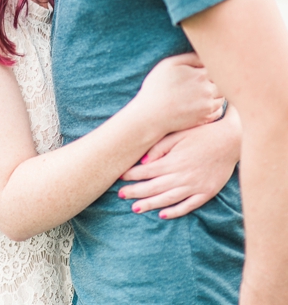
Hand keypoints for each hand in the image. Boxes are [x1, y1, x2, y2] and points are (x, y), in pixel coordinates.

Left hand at [118, 108, 240, 218]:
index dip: (131, 175)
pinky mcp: (207, 192)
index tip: (118, 177)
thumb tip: (143, 161)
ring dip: (150, 204)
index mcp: (173, 161)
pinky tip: (163, 215)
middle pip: (153, 187)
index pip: (146, 171)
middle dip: (135, 192)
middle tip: (120, 195)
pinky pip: (189, 206)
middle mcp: (182, 176)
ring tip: (135, 208)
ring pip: (168, 199)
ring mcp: (195, 186)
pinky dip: (175, 211)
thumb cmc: (202, 134)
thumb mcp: (178, 135)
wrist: (231, 141)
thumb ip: (159, 148)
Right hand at [135, 52, 223, 133]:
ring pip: (223, 96)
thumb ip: (190, 57)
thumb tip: (206, 55)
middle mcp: (209, 90)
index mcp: (201, 74)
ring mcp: (209, 105)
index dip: (212, 67)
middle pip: (222, 81)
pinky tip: (203, 104)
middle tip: (203, 82)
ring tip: (202, 92)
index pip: (217, 67)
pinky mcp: (206, 117)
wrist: (151, 115)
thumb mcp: (168, 65)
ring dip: (217, 93)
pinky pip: (219, 110)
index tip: (205, 70)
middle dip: (216, 80)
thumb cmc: (156, 87)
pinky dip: (215, 106)